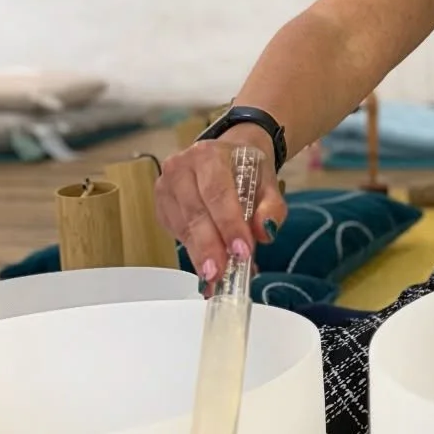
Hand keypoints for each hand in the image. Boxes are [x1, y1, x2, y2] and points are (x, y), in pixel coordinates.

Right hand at [154, 127, 286, 290]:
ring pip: (183, 227)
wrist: (229, 155)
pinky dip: (194, 252)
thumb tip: (264, 232)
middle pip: (195, 213)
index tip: (241, 251)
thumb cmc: (247, 168)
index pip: (217, 192)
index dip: (229, 224)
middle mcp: (181, 168)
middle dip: (210, 247)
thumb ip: (272, 207)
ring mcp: (165, 187)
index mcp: (209, 155)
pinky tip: (208, 266)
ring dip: (200, 255)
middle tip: (221, 274)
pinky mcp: (161, 206)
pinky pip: (176, 233)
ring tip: (216, 278)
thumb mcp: (268, 182)